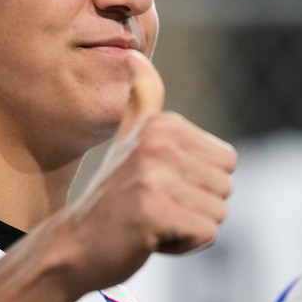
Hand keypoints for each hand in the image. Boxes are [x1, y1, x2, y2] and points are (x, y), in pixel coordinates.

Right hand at [57, 51, 236, 291]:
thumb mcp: (128, 139)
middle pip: (225, 186)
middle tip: (155, 207)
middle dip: (197, 207)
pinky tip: (151, 238)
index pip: (227, 161)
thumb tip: (134, 55)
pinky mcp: (153, 212)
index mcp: (163, 124)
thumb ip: (142, 98)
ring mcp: (154, 177)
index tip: (160, 186)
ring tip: (151, 221)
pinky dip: (184, 245)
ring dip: (189, 228)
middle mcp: (159, 144)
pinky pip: (206, 234)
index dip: (199, 184)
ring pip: (217, 213)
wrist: (74, 246)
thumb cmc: (112, 197)